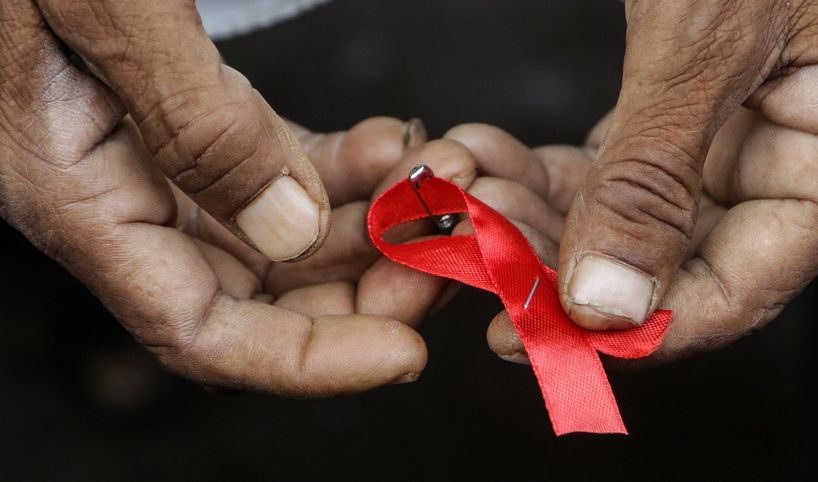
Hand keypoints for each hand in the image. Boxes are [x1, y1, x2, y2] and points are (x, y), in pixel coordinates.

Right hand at [0, 0, 565, 390]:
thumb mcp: (108, 11)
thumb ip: (196, 124)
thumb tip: (290, 231)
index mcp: (79, 198)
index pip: (199, 332)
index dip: (306, 362)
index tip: (403, 350)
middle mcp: (123, 199)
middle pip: (259, 297)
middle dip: (363, 287)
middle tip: (444, 247)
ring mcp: (163, 164)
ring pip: (284, 237)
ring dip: (369, 221)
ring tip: (436, 179)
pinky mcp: (199, 121)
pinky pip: (282, 171)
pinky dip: (343, 168)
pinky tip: (390, 146)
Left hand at [485, 97, 817, 362]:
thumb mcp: (704, 45)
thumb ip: (656, 175)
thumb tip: (613, 300)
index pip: (734, 294)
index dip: (632, 333)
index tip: (541, 336)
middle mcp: (780, 165)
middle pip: (666, 267)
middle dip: (564, 273)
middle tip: (489, 266)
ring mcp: (725, 143)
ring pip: (621, 222)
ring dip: (541, 220)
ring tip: (479, 205)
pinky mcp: (675, 117)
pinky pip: (605, 170)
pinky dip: (546, 173)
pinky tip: (495, 165)